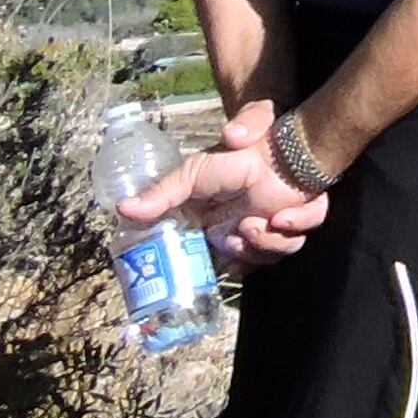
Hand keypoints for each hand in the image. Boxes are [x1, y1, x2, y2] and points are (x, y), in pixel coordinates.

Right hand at [123, 99, 333, 270]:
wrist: (277, 148)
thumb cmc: (232, 158)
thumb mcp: (191, 174)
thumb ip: (161, 194)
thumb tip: (122, 209)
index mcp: (212, 227)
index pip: (204, 262)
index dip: (204, 270)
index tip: (204, 261)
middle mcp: (238, 233)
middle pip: (239, 265)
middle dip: (241, 255)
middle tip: (237, 236)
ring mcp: (267, 229)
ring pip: (266, 258)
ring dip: (264, 244)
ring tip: (256, 222)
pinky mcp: (294, 223)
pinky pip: (294, 241)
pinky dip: (292, 230)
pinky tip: (282, 216)